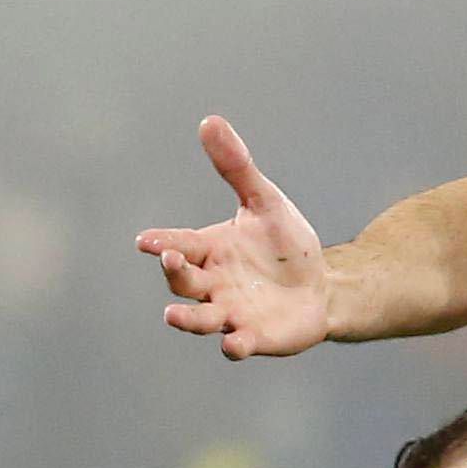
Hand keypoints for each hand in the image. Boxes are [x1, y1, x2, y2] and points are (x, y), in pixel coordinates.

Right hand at [134, 116, 332, 359]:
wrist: (321, 285)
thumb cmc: (284, 245)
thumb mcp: (265, 201)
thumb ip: (236, 167)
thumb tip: (210, 121)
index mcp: (210, 250)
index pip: (178, 244)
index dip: (160, 243)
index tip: (145, 240)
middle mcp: (212, 284)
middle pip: (183, 282)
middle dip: (174, 273)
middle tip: (172, 259)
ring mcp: (230, 313)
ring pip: (200, 319)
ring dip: (187, 319)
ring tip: (173, 316)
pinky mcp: (254, 337)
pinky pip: (237, 344)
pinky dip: (233, 345)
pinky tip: (233, 343)